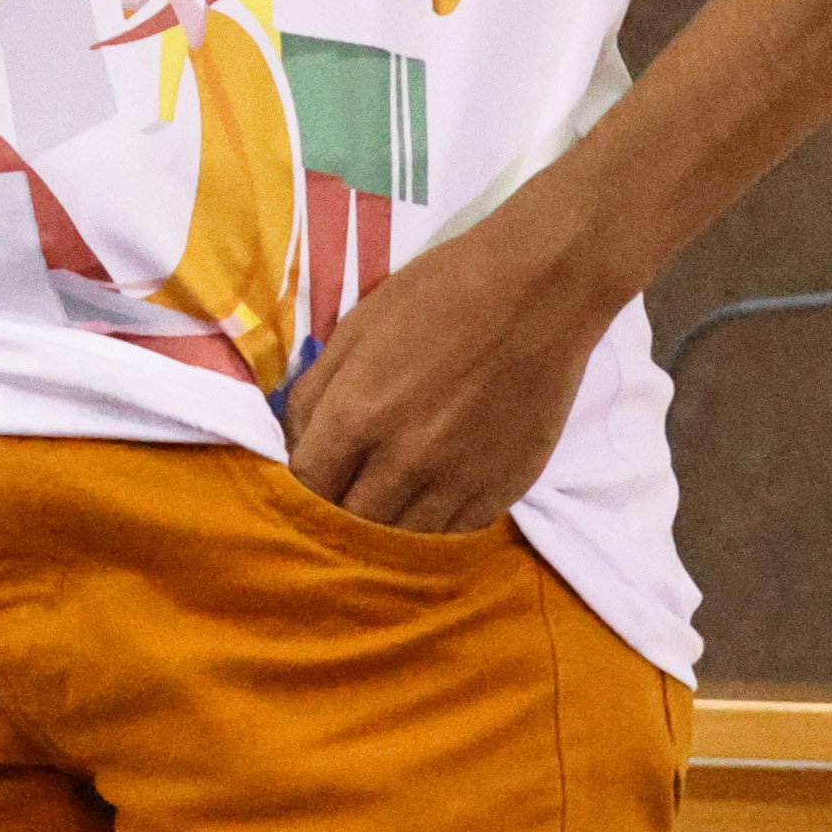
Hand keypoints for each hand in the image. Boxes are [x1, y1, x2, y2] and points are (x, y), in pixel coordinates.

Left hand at [280, 209, 612, 533]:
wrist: (536, 295)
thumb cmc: (436, 298)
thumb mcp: (354, 331)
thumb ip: (315, 394)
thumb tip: (295, 442)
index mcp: (358, 416)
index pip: (309, 483)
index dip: (303, 484)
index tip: (311, 475)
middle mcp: (405, 460)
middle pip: (354, 521)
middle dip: (341, 510)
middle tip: (345, 491)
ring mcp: (459, 481)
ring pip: (406, 537)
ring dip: (389, 524)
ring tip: (386, 500)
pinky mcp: (505, 489)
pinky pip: (458, 531)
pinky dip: (438, 522)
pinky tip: (432, 498)